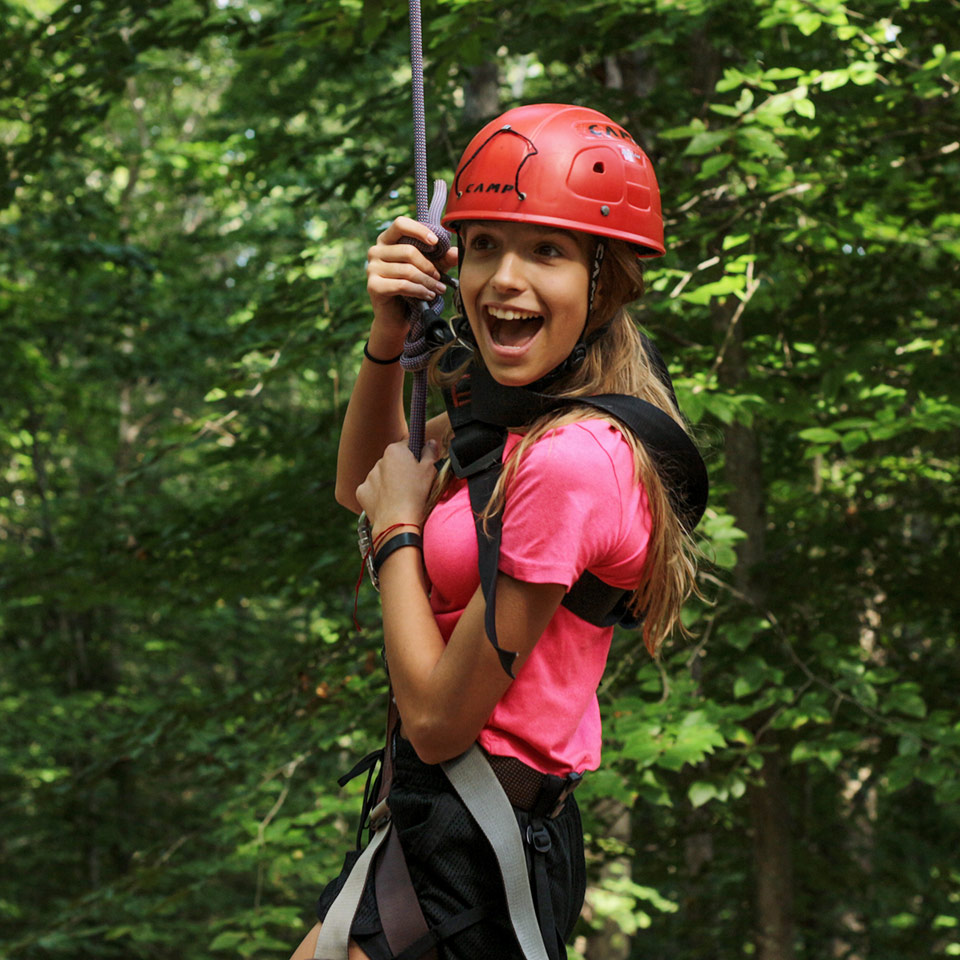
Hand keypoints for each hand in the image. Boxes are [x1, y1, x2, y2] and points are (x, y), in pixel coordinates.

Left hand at [356, 439, 439, 536]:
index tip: (419, 465)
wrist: (398, 522)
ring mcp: (369, 477)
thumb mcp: (430, 470)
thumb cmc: (416, 495)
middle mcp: (379, 460)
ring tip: (401, 496)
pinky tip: (389, 502)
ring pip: (382, 476)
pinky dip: (379, 495)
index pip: (406, 445)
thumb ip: (430, 452)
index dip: (415, 455)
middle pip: (393, 461)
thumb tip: (431, 442)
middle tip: (412, 484)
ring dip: (390, 482)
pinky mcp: (362, 492)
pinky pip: (372, 490)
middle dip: (401, 469)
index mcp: (395, 450)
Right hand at [366, 217, 458, 333]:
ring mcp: (372, 268)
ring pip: (407, 270)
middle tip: (439, 278)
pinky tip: (428, 296)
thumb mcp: (429, 270)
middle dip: (429, 266)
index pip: (400, 224)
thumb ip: (442, 259)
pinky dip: (419, 291)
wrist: (397, 317)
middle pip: (408, 251)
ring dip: (427, 282)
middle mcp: (376, 251)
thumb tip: (457, 252)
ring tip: (438, 290)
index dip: (419, 231)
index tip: (436, 242)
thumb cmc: (412, 287)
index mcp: (386, 240)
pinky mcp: (373, 286)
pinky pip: (402, 285)